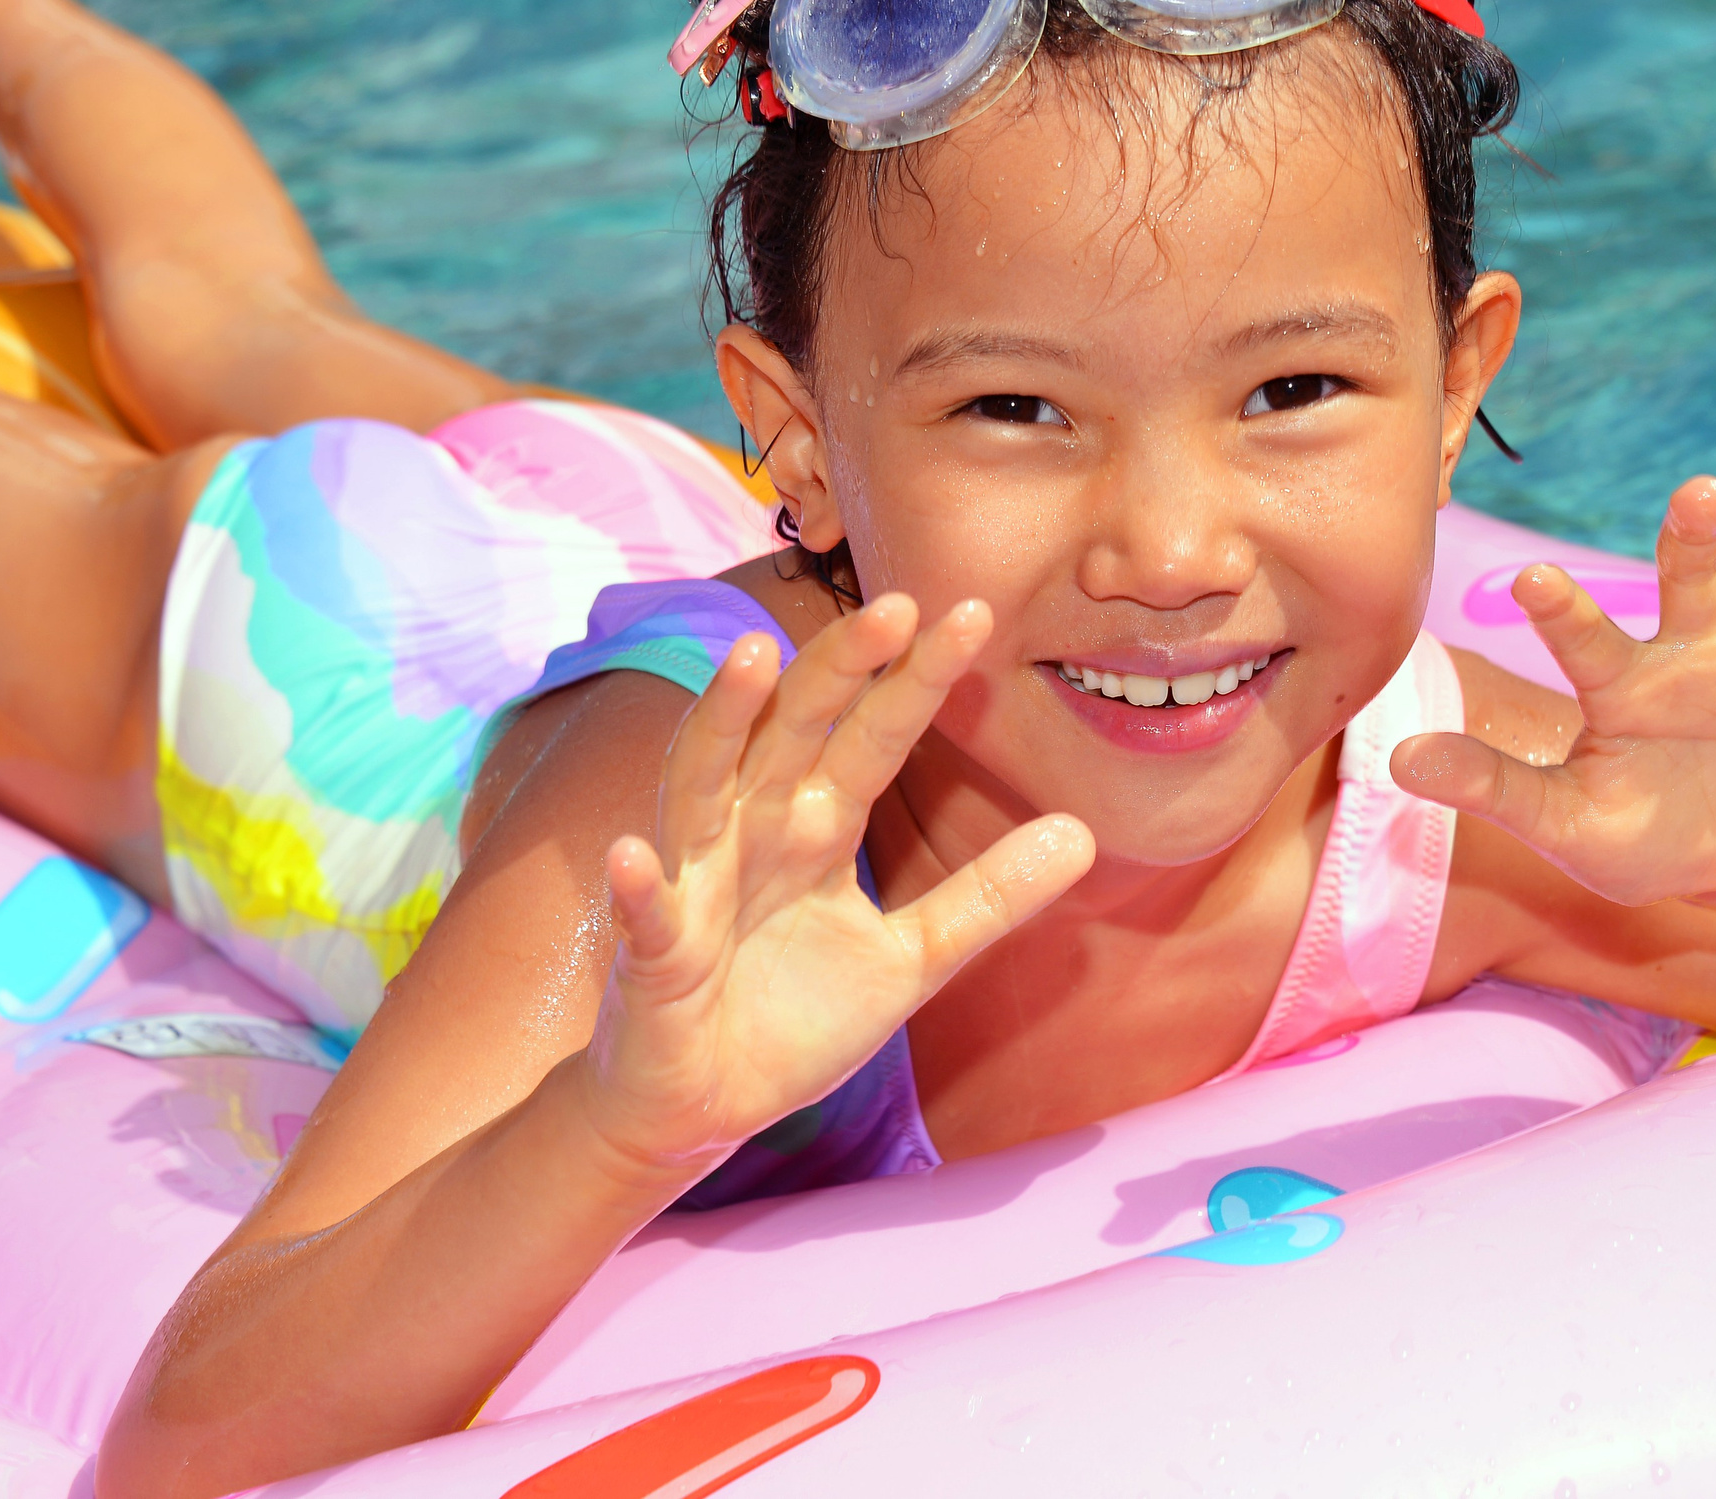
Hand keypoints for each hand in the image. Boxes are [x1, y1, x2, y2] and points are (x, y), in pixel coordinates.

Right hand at [579, 594, 1092, 1177]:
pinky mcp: (655, 956)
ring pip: (702, 784)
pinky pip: (645, 913)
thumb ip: (987, 897)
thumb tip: (1085, 833)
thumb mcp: (913, 960)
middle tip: (894, 604)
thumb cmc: (791, 1020)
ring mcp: (696, 886)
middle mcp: (754, 835)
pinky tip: (630, 854)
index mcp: (816, 829)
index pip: (873, 737)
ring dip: (722, 721)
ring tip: (751, 657)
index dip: (915, 679)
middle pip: (793, 731)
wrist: (702, 1110)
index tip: (970, 613)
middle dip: (838, 668)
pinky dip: (637, 886)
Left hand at [1393, 462, 1715, 908]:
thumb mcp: (1564, 825)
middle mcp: (1700, 652)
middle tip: (1702, 493)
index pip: (1584, 635)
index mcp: (1622, 681)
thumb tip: (1400, 757)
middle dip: (1696, 537)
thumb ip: (1493, 786)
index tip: (1527, 579)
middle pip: (1696, 578)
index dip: (1559, 609)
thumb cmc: (1635, 835)